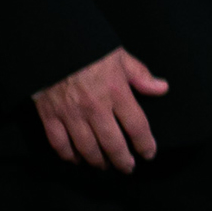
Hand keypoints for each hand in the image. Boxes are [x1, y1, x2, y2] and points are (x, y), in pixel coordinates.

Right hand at [33, 48, 169, 172]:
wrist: (50, 42)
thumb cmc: (88, 48)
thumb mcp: (119, 56)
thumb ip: (140, 75)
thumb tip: (162, 88)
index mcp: (116, 92)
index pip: (137, 126)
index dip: (145, 144)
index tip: (149, 153)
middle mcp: (95, 107)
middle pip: (113, 143)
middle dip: (123, 160)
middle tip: (128, 168)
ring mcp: (70, 114)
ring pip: (87, 148)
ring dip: (98, 161)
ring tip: (105, 166)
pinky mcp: (49, 116)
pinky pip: (59, 144)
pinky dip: (68, 156)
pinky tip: (76, 160)